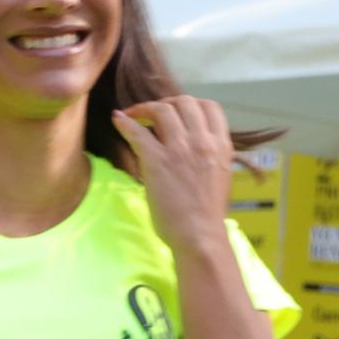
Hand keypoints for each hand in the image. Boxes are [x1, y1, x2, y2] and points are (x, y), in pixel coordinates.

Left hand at [109, 97, 237, 258]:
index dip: (190, 104)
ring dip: (144, 109)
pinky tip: (117, 119)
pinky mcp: (157, 161)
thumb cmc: (206, 213)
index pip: (210, 107)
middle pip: (185, 103)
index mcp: (221, 145)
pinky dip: (126, 122)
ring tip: (133, 115)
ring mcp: (180, 149)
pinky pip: (138, 132)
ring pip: (162, 111)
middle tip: (151, 113)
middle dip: (166, 103)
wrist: (199, 235)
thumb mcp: (218, 176)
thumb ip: (208, 156)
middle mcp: (203, 142)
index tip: (175, 112)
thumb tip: (195, 147)